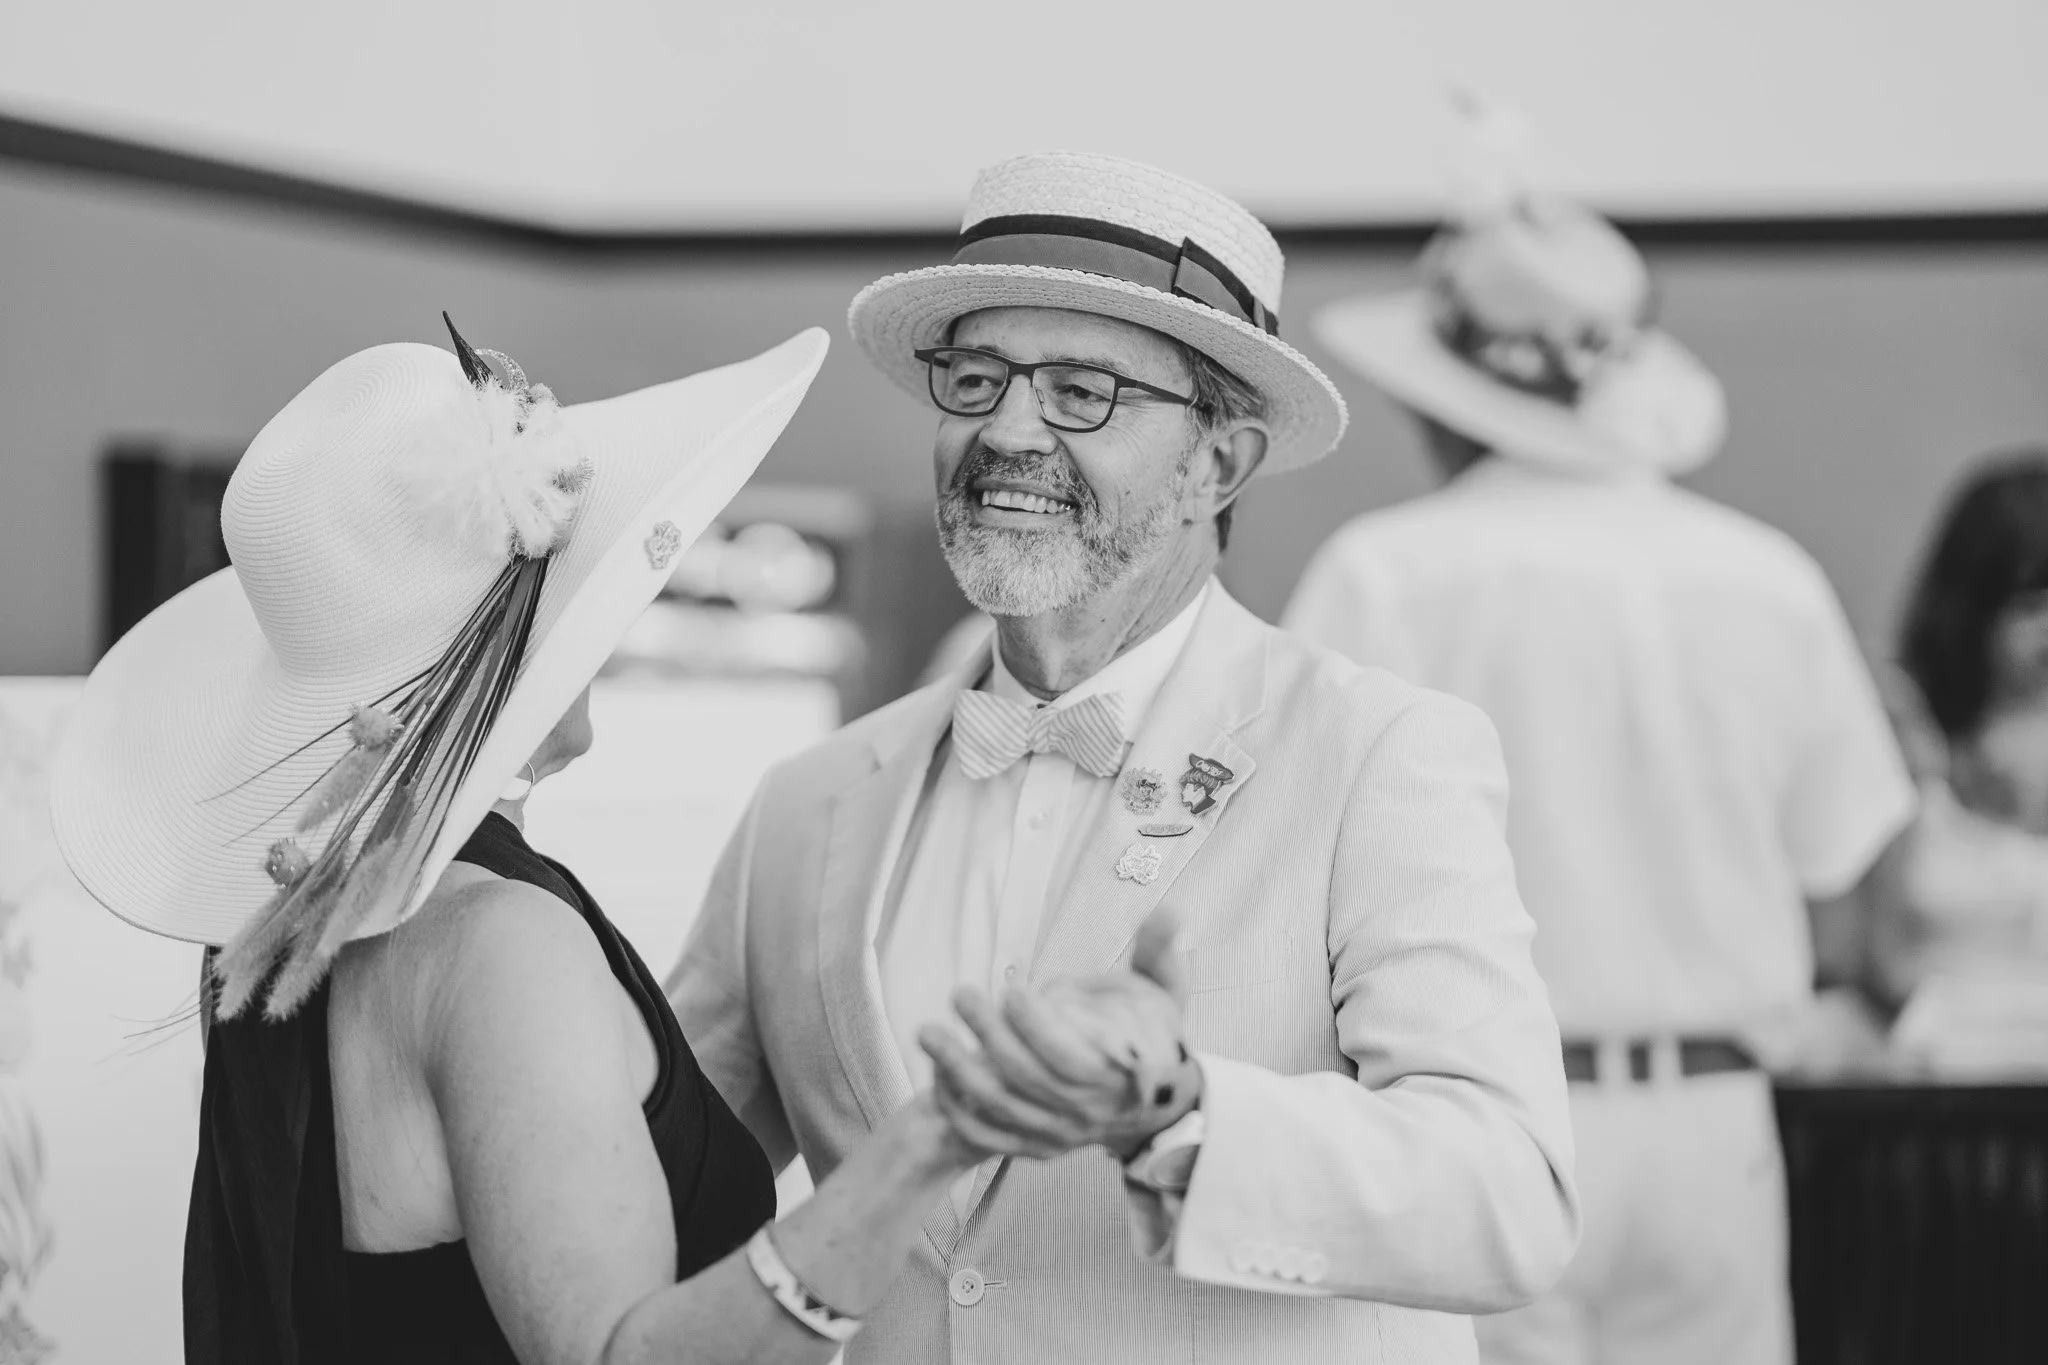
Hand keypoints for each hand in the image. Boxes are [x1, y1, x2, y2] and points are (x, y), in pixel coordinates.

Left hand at [917, 907, 1197, 1162]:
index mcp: (1118, 1074)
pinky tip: (935, 1073)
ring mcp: (1058, 1133)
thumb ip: (1158, 951)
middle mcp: (1086, 1111)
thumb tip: (1168, 909)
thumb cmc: (1150, 1035)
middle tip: (960, 993)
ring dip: (958, 1070)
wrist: (1152, 1108)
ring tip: (927, 1030)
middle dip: (988, 1035)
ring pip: (1000, 1107)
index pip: (1071, 1058)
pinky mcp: (1032, 1146)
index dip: (1037, 1026)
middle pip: (1027, 1078)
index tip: (1012, 988)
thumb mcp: (1162, 991)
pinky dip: (955, 1108)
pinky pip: (986, 1135)